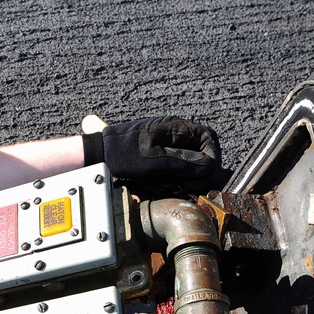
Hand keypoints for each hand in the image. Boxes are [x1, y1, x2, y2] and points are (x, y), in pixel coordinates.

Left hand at [83, 116, 224, 192]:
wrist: (99, 153)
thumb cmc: (124, 153)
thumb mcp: (157, 161)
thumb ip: (185, 163)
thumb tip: (209, 167)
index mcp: (175, 127)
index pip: (208, 137)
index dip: (213, 156)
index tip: (208, 173)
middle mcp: (173, 132)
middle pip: (201, 149)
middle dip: (203, 167)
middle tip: (196, 184)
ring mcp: (166, 142)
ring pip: (191, 157)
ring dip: (193, 173)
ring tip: (185, 186)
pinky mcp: (159, 153)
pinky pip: (179, 163)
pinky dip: (181, 174)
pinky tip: (175, 184)